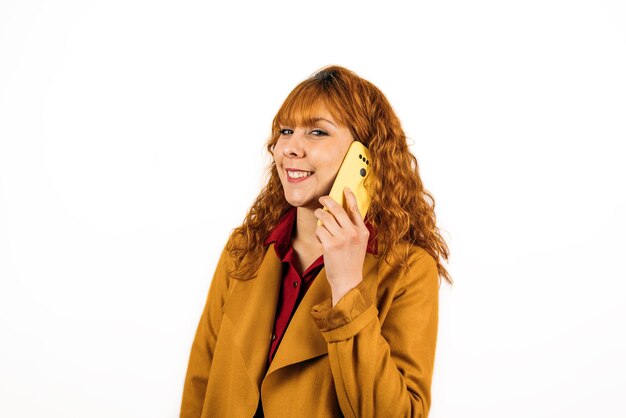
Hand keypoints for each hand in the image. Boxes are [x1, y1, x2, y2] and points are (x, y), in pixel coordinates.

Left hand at [314, 187, 369, 305]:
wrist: (348, 281)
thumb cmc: (352, 262)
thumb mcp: (360, 243)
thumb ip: (354, 229)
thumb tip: (342, 213)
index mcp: (363, 231)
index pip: (355, 209)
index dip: (349, 196)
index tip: (344, 188)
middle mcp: (353, 233)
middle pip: (338, 209)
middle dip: (327, 201)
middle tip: (322, 199)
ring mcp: (342, 239)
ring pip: (325, 217)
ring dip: (319, 214)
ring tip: (318, 215)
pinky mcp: (330, 245)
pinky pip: (320, 229)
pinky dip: (318, 231)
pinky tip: (320, 237)